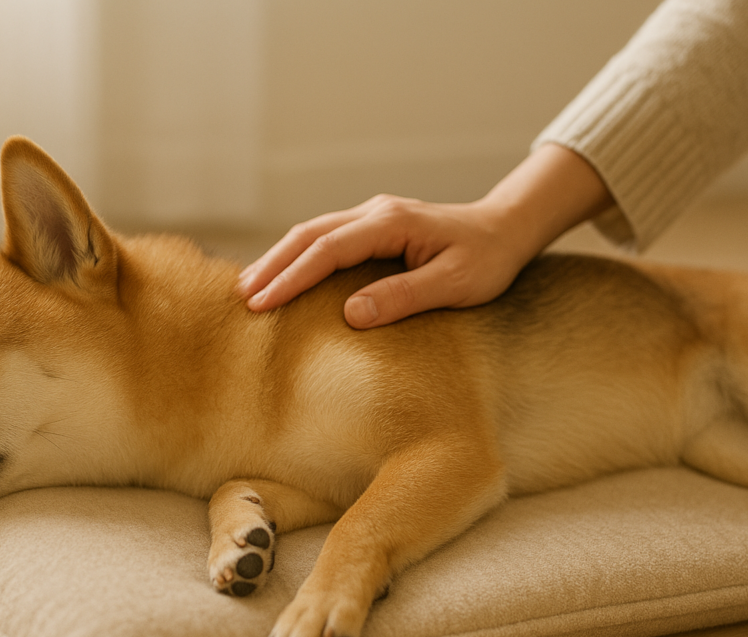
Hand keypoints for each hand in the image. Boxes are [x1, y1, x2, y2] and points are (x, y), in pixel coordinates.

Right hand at [238, 195, 531, 327]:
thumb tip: (351, 314)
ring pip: (314, 233)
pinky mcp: (375, 227)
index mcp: (391, 222)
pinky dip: (300, 256)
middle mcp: (376, 212)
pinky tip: (286, 275)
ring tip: (251, 287)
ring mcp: (373, 216)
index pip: (327, 250)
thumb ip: (404, 296)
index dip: (292, 277)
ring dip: (281, 258)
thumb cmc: (487, 259)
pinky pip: (327, 239)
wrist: (506, 229)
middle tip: (241, 296)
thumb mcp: (455, 283)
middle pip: (309, 234)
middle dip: (272, 264)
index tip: (263, 303)